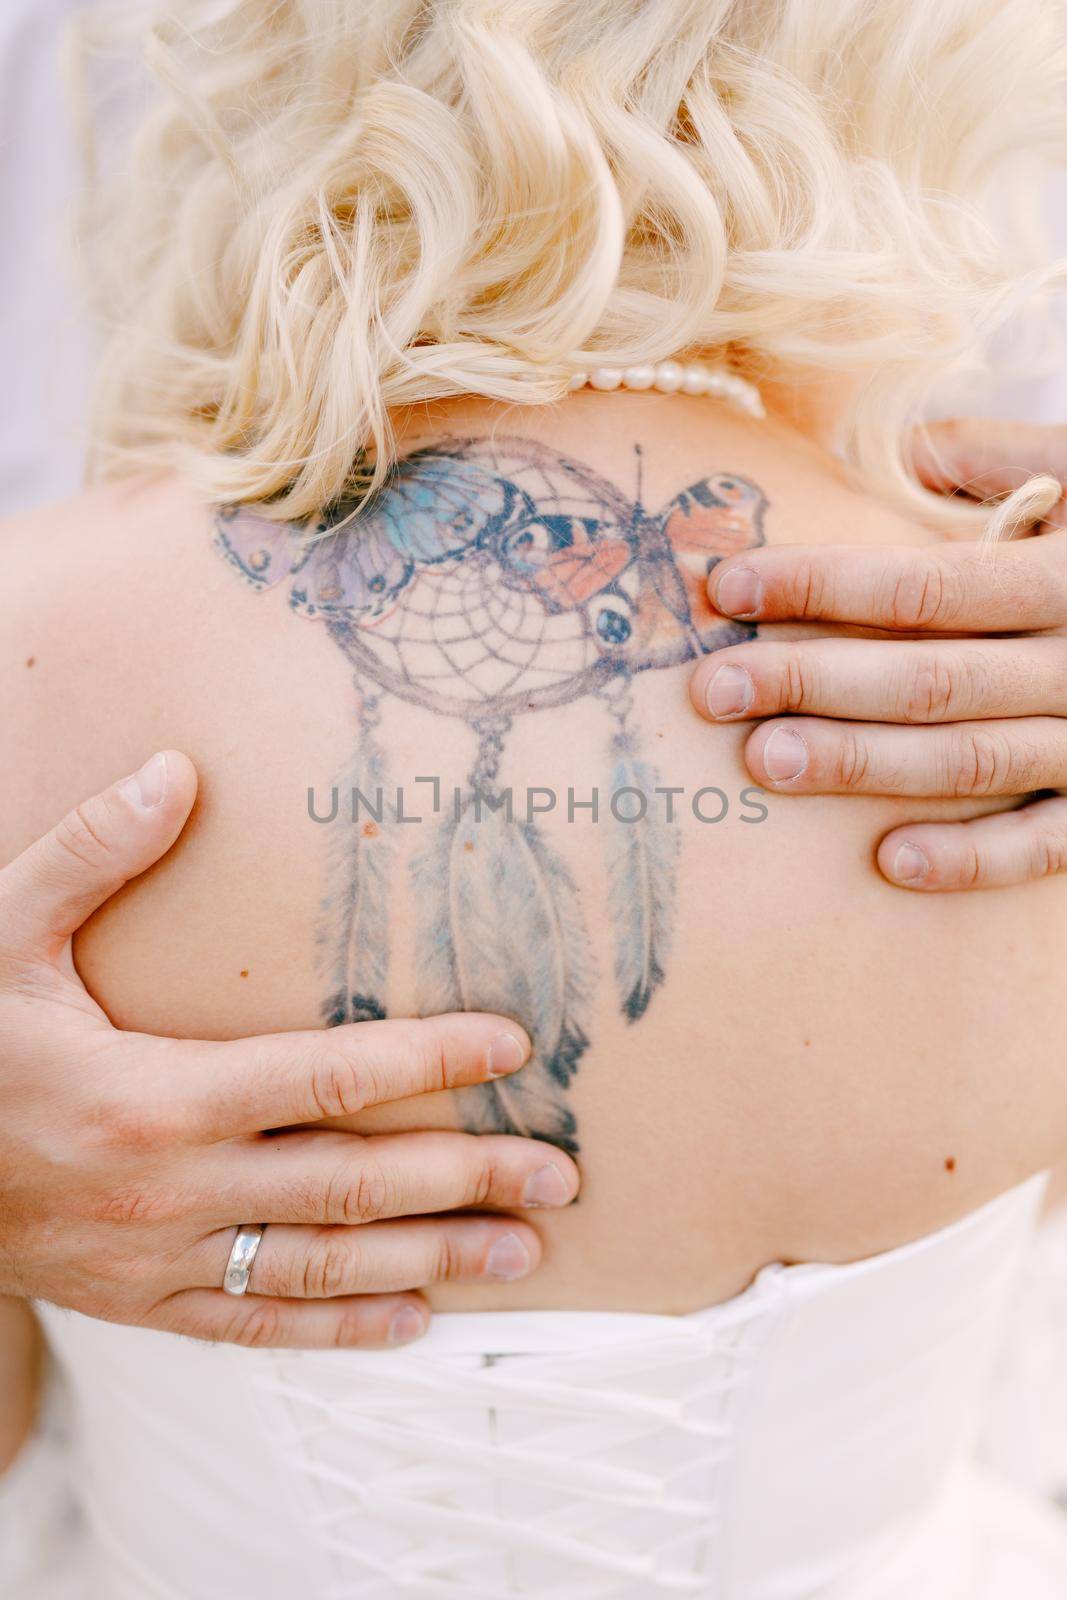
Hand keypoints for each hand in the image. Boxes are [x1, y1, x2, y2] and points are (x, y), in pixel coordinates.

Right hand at [0, 754, 577, 1347]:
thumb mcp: (0, 936)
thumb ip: (91, 853)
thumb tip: (179, 770)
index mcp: (154, 1095)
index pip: (324, 1077)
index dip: (426, 1059)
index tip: (509, 1043)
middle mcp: (174, 1188)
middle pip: (351, 1185)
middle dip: (466, 1177)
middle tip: (561, 1175)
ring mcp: (161, 1259)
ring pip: (323, 1267)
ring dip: (432, 1260)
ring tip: (525, 1254)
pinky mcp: (143, 1302)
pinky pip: (258, 1328)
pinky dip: (341, 1330)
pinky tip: (415, 1320)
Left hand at [689, 420, 1066, 891]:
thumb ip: (1005, 454)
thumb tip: (902, 443)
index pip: (924, 585)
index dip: (820, 585)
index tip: (727, 587)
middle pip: (928, 678)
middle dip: (812, 681)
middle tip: (711, 689)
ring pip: (969, 760)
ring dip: (862, 766)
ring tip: (764, 762)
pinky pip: (1047, 843)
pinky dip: (974, 860)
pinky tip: (890, 863)